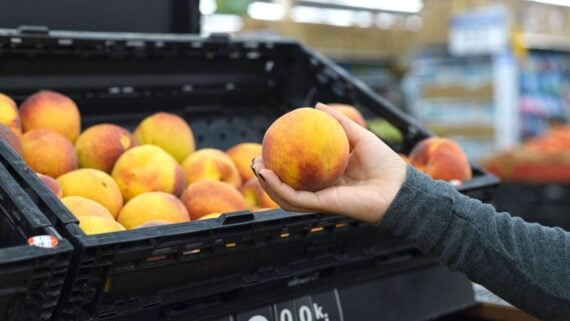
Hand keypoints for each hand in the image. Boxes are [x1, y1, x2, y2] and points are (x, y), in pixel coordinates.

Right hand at [252, 103, 406, 223]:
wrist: (398, 187)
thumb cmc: (384, 163)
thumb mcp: (358, 136)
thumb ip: (339, 122)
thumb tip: (317, 106)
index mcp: (328, 176)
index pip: (298, 172)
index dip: (281, 162)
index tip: (269, 146)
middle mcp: (321, 190)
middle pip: (287, 187)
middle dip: (266, 177)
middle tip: (256, 161)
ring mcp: (320, 200)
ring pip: (285, 197)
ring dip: (267, 185)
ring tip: (257, 167)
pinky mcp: (322, 206)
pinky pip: (295, 199)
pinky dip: (279, 188)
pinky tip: (268, 174)